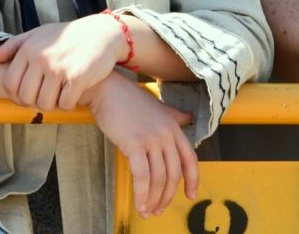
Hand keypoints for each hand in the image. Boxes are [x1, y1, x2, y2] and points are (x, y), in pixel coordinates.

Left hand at [0, 15, 126, 110]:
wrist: (101, 33)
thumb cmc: (66, 35)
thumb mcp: (38, 34)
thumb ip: (14, 46)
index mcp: (28, 49)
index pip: (10, 84)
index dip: (15, 96)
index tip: (26, 97)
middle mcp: (41, 59)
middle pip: (26, 97)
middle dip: (33, 103)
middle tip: (43, 99)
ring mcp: (59, 69)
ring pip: (45, 104)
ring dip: (51, 105)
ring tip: (56, 97)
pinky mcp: (78, 78)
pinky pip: (65, 104)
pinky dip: (67, 105)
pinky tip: (71, 96)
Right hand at [86, 75, 197, 218]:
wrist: (105, 89)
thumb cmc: (128, 98)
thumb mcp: (157, 106)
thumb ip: (174, 115)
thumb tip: (189, 118)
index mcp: (174, 127)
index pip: (190, 160)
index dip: (192, 180)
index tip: (190, 195)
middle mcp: (166, 135)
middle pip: (173, 174)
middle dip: (167, 196)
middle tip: (159, 209)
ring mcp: (151, 140)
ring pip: (158, 178)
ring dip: (153, 199)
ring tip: (147, 210)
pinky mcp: (134, 144)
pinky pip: (142, 176)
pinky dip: (142, 194)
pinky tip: (139, 204)